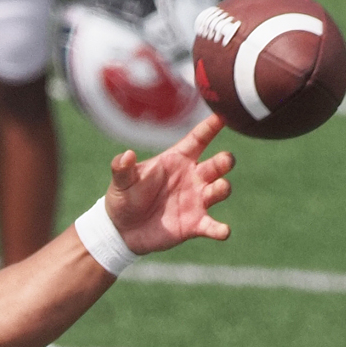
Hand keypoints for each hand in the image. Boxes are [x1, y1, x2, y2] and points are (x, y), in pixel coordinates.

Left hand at [103, 115, 233, 255]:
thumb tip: (125, 155)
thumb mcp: (121, 181)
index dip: (211, 127)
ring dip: (223, 188)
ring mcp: (196, 200)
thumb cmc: (125, 197)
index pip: (198, 139)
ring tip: (219, 188)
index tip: (224, 115)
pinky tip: (223, 231)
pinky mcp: (195, 224)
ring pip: (219, 190)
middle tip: (224, 161)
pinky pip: (212, 226)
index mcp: (177, 160)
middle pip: (217, 164)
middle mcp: (193, 177)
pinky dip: (219, 229)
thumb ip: (122, 168)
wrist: (122, 230)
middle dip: (224, 161)